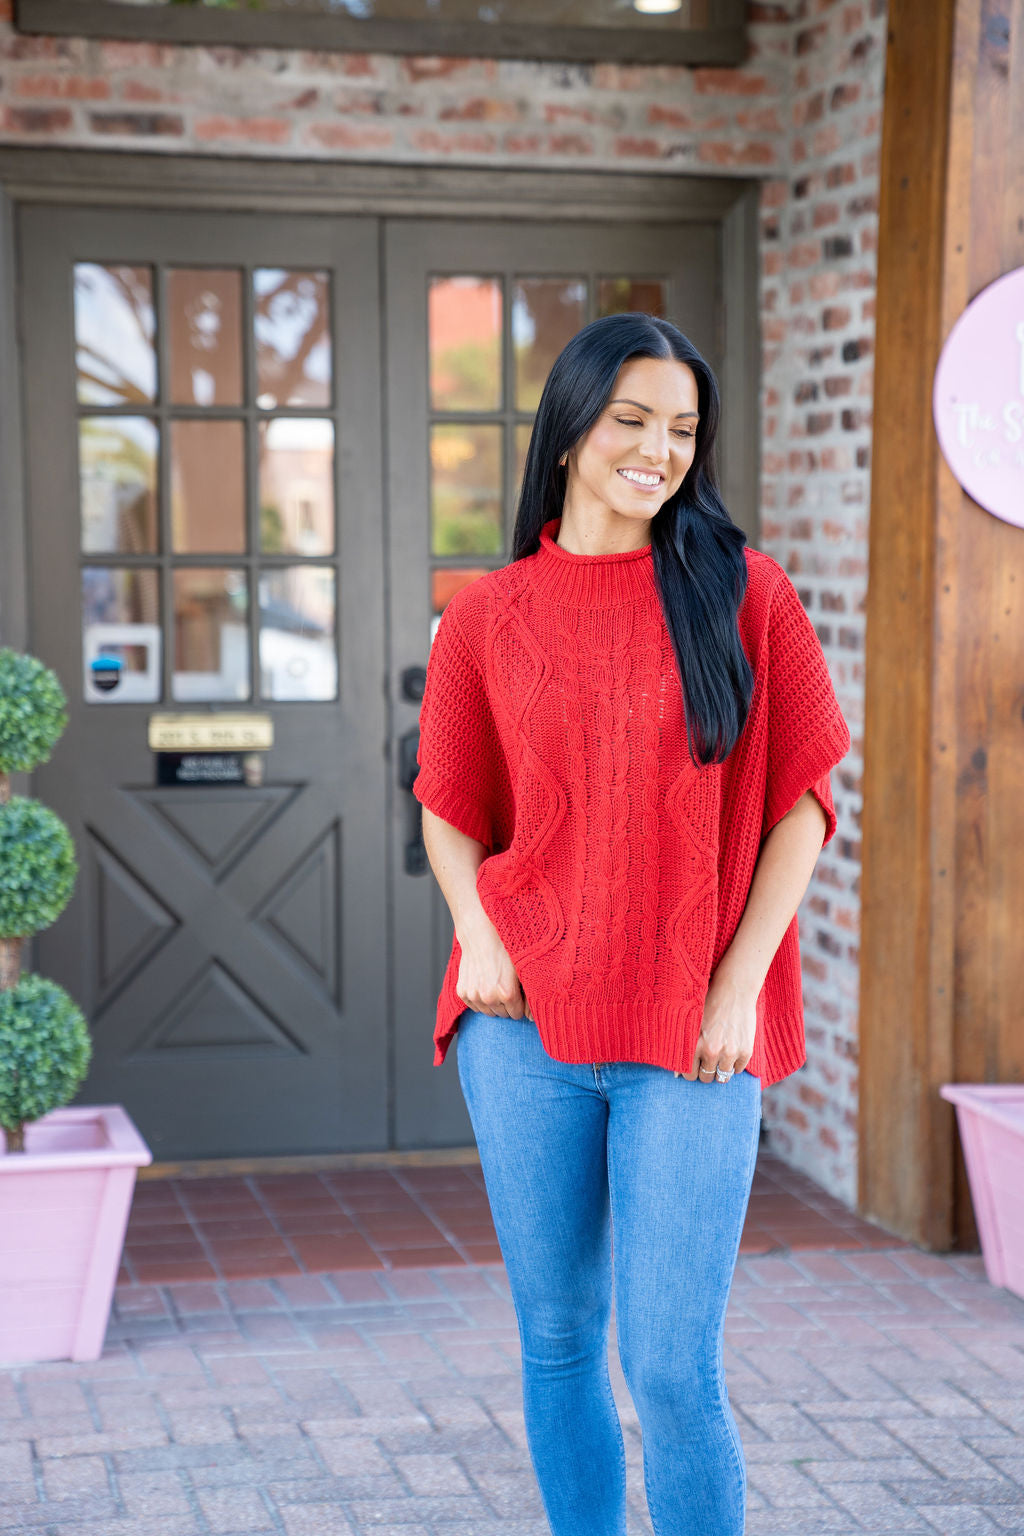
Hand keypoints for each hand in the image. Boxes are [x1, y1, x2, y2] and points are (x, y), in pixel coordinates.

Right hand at [455, 911, 529, 1019]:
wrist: (481, 934)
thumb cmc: (506, 948)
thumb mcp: (523, 969)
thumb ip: (530, 996)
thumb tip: (531, 1018)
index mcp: (507, 993)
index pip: (517, 1014)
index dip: (520, 1003)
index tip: (518, 992)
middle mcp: (489, 997)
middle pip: (503, 1015)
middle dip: (507, 1004)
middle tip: (506, 985)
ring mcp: (474, 995)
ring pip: (488, 1012)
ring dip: (493, 1003)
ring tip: (495, 984)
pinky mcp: (462, 992)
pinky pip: (474, 1007)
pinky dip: (479, 999)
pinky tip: (483, 983)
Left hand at [679, 969, 756, 1083]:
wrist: (734, 990)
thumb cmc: (709, 1003)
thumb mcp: (691, 1023)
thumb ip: (683, 1048)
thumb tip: (675, 1075)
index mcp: (695, 1044)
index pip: (689, 1074)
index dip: (691, 1071)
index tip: (694, 1065)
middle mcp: (712, 1051)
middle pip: (706, 1077)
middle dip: (705, 1071)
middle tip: (707, 1060)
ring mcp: (730, 1052)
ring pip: (723, 1077)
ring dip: (720, 1069)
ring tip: (720, 1057)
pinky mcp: (746, 1051)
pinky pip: (738, 1069)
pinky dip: (734, 1064)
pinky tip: (731, 1050)